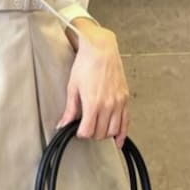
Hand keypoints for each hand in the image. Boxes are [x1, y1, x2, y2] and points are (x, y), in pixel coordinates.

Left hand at [57, 21, 129, 149]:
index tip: (77, 130)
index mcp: (93, 103)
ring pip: (113, 130)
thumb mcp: (73, 87)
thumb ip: (70, 110)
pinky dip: (122, 134)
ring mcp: (118, 102)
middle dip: (92, 134)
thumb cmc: (86, 63)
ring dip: (104, 134)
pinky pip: (126, 122)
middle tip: (86, 128)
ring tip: (98, 130)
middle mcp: (108, 105)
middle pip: (100, 133)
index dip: (80, 134)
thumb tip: (63, 124)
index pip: (88, 132)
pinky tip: (119, 141)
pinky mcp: (125, 98)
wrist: (100, 48)